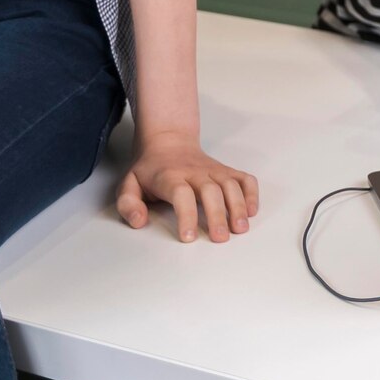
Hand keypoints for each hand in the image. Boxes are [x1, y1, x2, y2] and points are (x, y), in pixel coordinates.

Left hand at [116, 132, 259, 242]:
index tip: (188, 238)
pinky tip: (251, 211)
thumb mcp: (129, 184)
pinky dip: (251, 194)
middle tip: (220, 238)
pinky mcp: (225, 171)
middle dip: (217, 214)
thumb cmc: (150, 170)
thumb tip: (139, 221)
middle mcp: (194, 172)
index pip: (180, 193)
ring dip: (238, 206)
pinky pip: (244, 178)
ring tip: (240, 229)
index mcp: (169, 176)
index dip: (186, 215)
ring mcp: (213, 170)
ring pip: (230, 184)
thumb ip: (128, 204)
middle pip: (210, 190)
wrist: (168, 141)